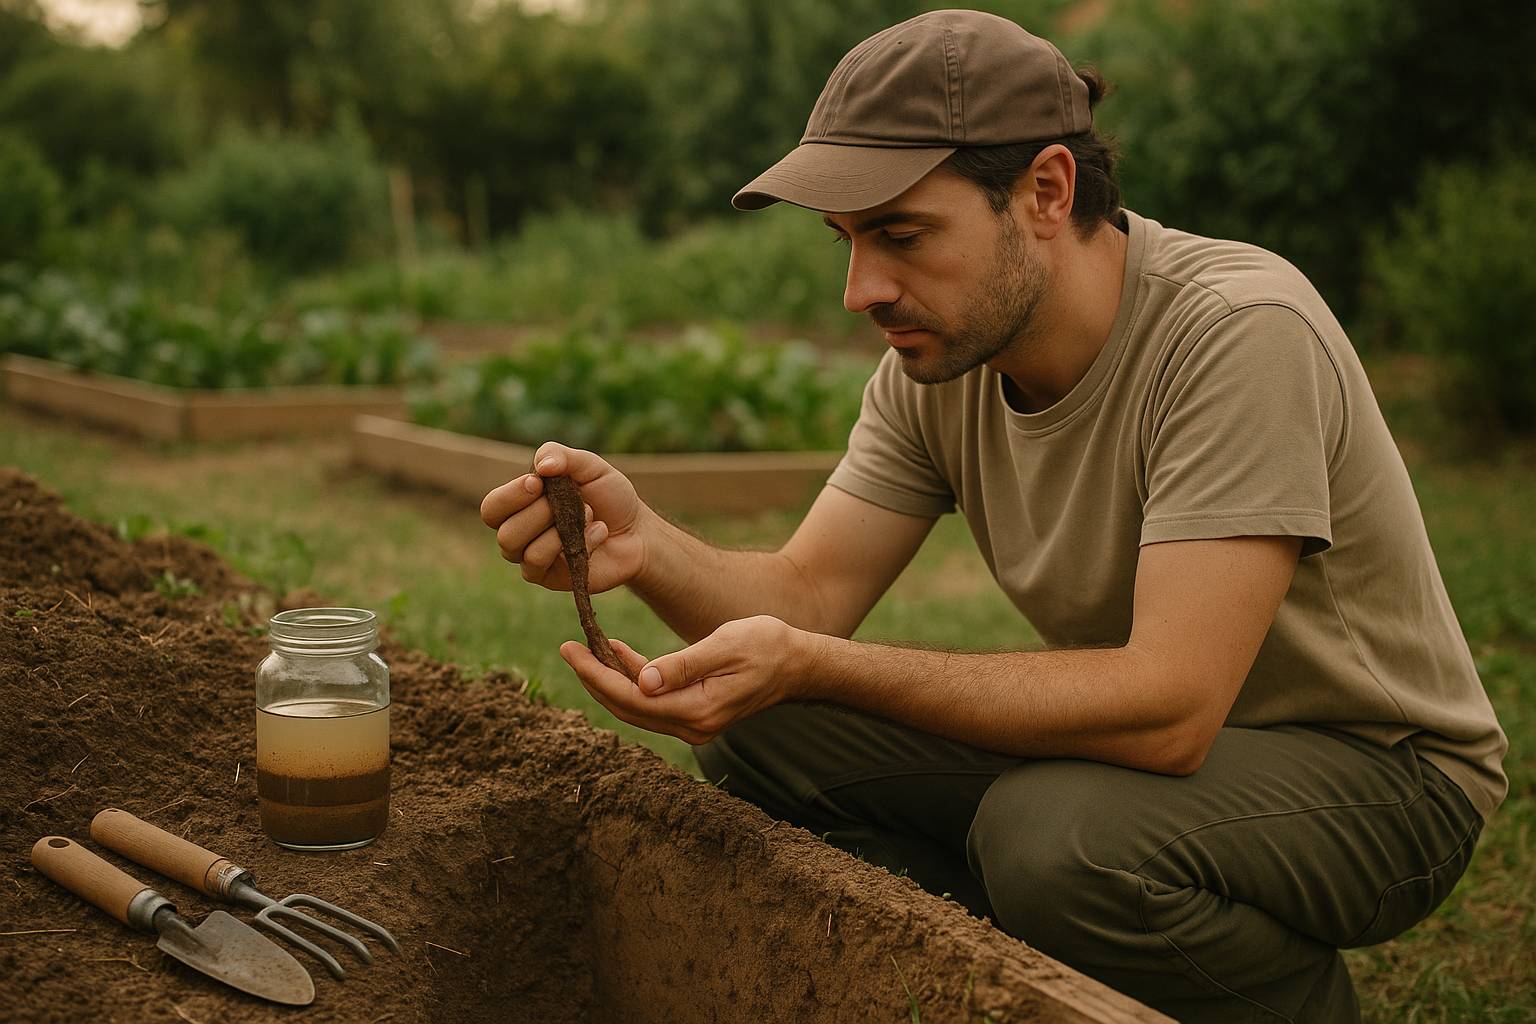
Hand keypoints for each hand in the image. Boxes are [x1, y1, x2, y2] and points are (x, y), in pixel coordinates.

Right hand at [479, 442, 647, 592]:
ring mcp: (532, 557)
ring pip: (517, 549)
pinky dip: (572, 544)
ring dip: (555, 529)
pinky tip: (597, 533)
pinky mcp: (548, 577)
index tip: (538, 483)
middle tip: (567, 502)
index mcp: (522, 504)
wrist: (638, 531)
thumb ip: (563, 456)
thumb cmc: (610, 497)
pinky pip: (538, 563)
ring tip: (588, 515)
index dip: (511, 495)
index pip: (493, 506)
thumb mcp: (590, 466)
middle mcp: (521, 533)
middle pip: (502, 530)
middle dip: (535, 513)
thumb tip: (541, 465)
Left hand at [560, 616, 802, 744]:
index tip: (571, 651)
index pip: (632, 698)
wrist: (798, 663)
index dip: (596, 676)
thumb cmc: (767, 646)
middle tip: (567, 648)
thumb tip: (642, 680)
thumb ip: (683, 664)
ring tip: (586, 647)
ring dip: (609, 678)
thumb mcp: (726, 645)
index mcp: (698, 711)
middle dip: (594, 679)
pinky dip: (632, 677)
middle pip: (627, 707)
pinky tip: (619, 653)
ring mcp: (693, 723)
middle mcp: (692, 726)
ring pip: (637, 705)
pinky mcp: (694, 712)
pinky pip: (653, 700)